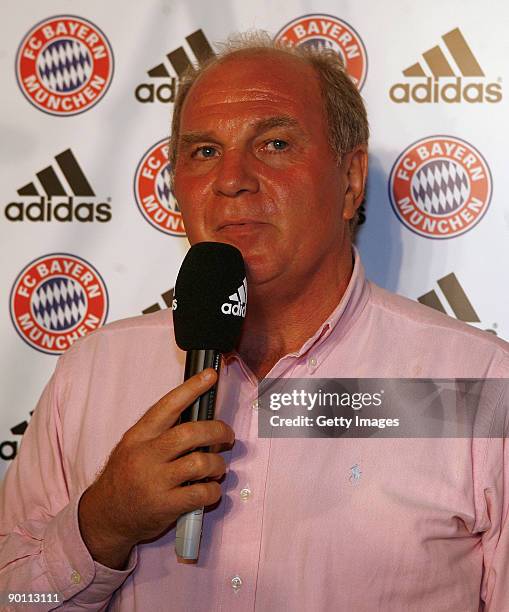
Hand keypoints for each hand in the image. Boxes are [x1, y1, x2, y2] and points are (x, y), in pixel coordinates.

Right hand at [78, 369, 233, 568]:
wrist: (104, 517)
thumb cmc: (124, 478)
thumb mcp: (132, 447)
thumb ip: (159, 433)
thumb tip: (197, 419)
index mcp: (138, 436)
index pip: (168, 405)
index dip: (192, 388)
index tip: (210, 376)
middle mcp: (146, 455)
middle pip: (191, 433)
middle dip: (217, 431)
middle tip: (227, 436)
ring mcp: (155, 481)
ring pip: (200, 462)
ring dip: (217, 464)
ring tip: (216, 468)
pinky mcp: (165, 506)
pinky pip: (201, 493)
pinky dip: (213, 490)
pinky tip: (210, 489)